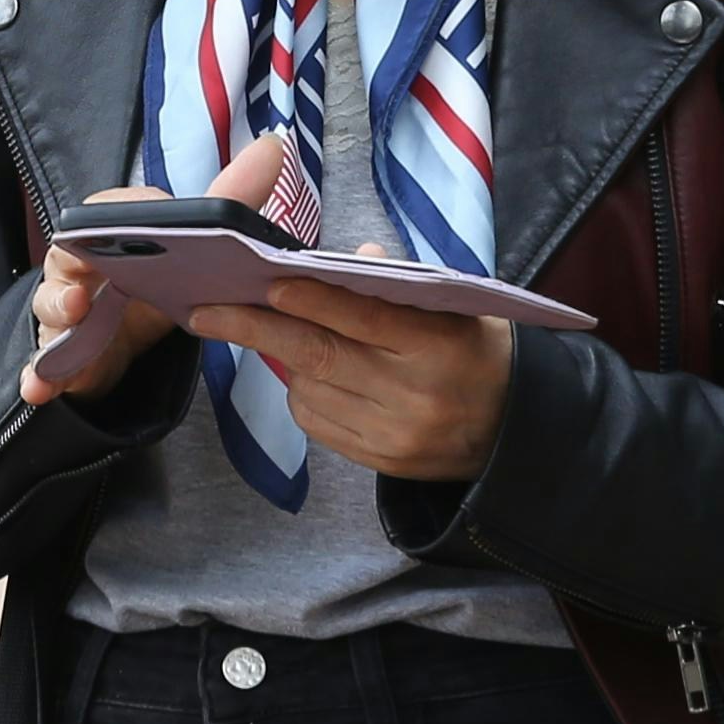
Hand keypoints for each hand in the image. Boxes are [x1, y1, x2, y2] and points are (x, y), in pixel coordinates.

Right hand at [20, 138, 295, 404]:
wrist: (120, 343)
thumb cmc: (153, 283)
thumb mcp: (192, 249)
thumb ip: (230, 201)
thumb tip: (273, 147)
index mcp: (112, 232)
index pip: (112, 209)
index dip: (130, 211)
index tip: (151, 212)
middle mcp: (79, 265)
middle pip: (70, 253)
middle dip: (79, 259)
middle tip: (93, 270)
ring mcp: (64, 309)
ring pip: (50, 304)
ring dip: (57, 308)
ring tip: (72, 314)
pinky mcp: (59, 353)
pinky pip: (43, 364)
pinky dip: (38, 375)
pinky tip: (37, 388)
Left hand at [185, 275, 514, 482]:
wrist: (516, 428)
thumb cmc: (476, 349)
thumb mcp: (455, 305)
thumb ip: (399, 281)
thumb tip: (343, 262)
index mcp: (438, 343)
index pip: (363, 317)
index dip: (312, 299)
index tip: (265, 283)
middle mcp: (415, 393)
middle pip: (320, 357)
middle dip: (256, 331)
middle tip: (206, 312)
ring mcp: (396, 434)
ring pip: (311, 391)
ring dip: (282, 361)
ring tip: (274, 334)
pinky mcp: (382, 461)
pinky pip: (318, 424)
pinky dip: (303, 394)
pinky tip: (312, 376)